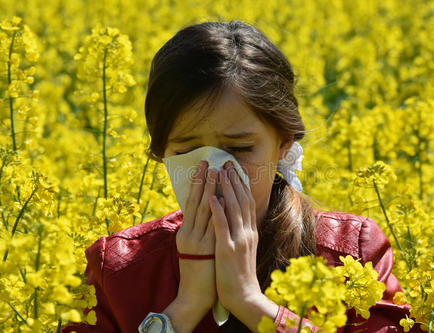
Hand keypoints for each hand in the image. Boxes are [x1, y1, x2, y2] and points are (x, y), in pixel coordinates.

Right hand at [173, 160, 223, 313]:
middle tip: (207, 162)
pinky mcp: (206, 249)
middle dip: (202, 180)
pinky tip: (217, 198)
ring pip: (203, 210)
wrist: (193, 295)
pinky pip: (211, 226)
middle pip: (196, 202)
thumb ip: (197, 229)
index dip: (197, 183)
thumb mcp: (194, 247)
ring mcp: (197, 241)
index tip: (203, 166)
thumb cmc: (197, 270)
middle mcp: (189, 233)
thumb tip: (202, 211)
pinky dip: (214, 211)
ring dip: (208, 190)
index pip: (191, 202)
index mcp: (186, 231)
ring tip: (214, 172)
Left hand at [208, 162, 261, 312]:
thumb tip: (236, 217)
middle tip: (227, 163)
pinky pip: (222, 226)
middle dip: (234, 180)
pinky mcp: (227, 249)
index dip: (240, 185)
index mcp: (250, 232)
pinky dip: (218, 210)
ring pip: (233, 209)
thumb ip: (241, 232)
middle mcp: (247, 232)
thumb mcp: (244, 250)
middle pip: (242, 200)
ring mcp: (238, 240)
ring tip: (219, 172)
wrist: (244, 296)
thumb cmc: (240, 274)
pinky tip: (212, 197)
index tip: (234, 170)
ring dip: (226, 189)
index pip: (247, 202)